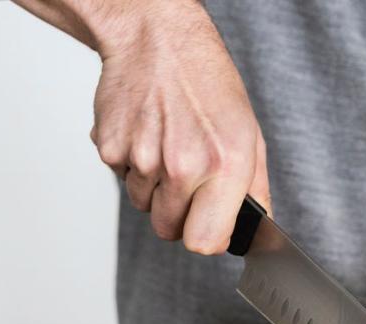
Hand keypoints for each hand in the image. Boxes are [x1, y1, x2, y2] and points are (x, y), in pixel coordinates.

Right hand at [87, 0, 269, 252]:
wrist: (156, 39)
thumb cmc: (206, 82)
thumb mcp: (249, 133)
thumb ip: (256, 189)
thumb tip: (256, 230)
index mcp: (224, 164)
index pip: (204, 241)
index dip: (206, 238)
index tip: (208, 224)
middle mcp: (182, 164)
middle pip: (169, 230)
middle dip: (178, 214)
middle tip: (186, 179)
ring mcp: (142, 158)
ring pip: (143, 206)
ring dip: (154, 188)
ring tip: (167, 146)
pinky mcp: (110, 149)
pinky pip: (123, 180)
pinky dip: (132, 166)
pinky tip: (147, 134)